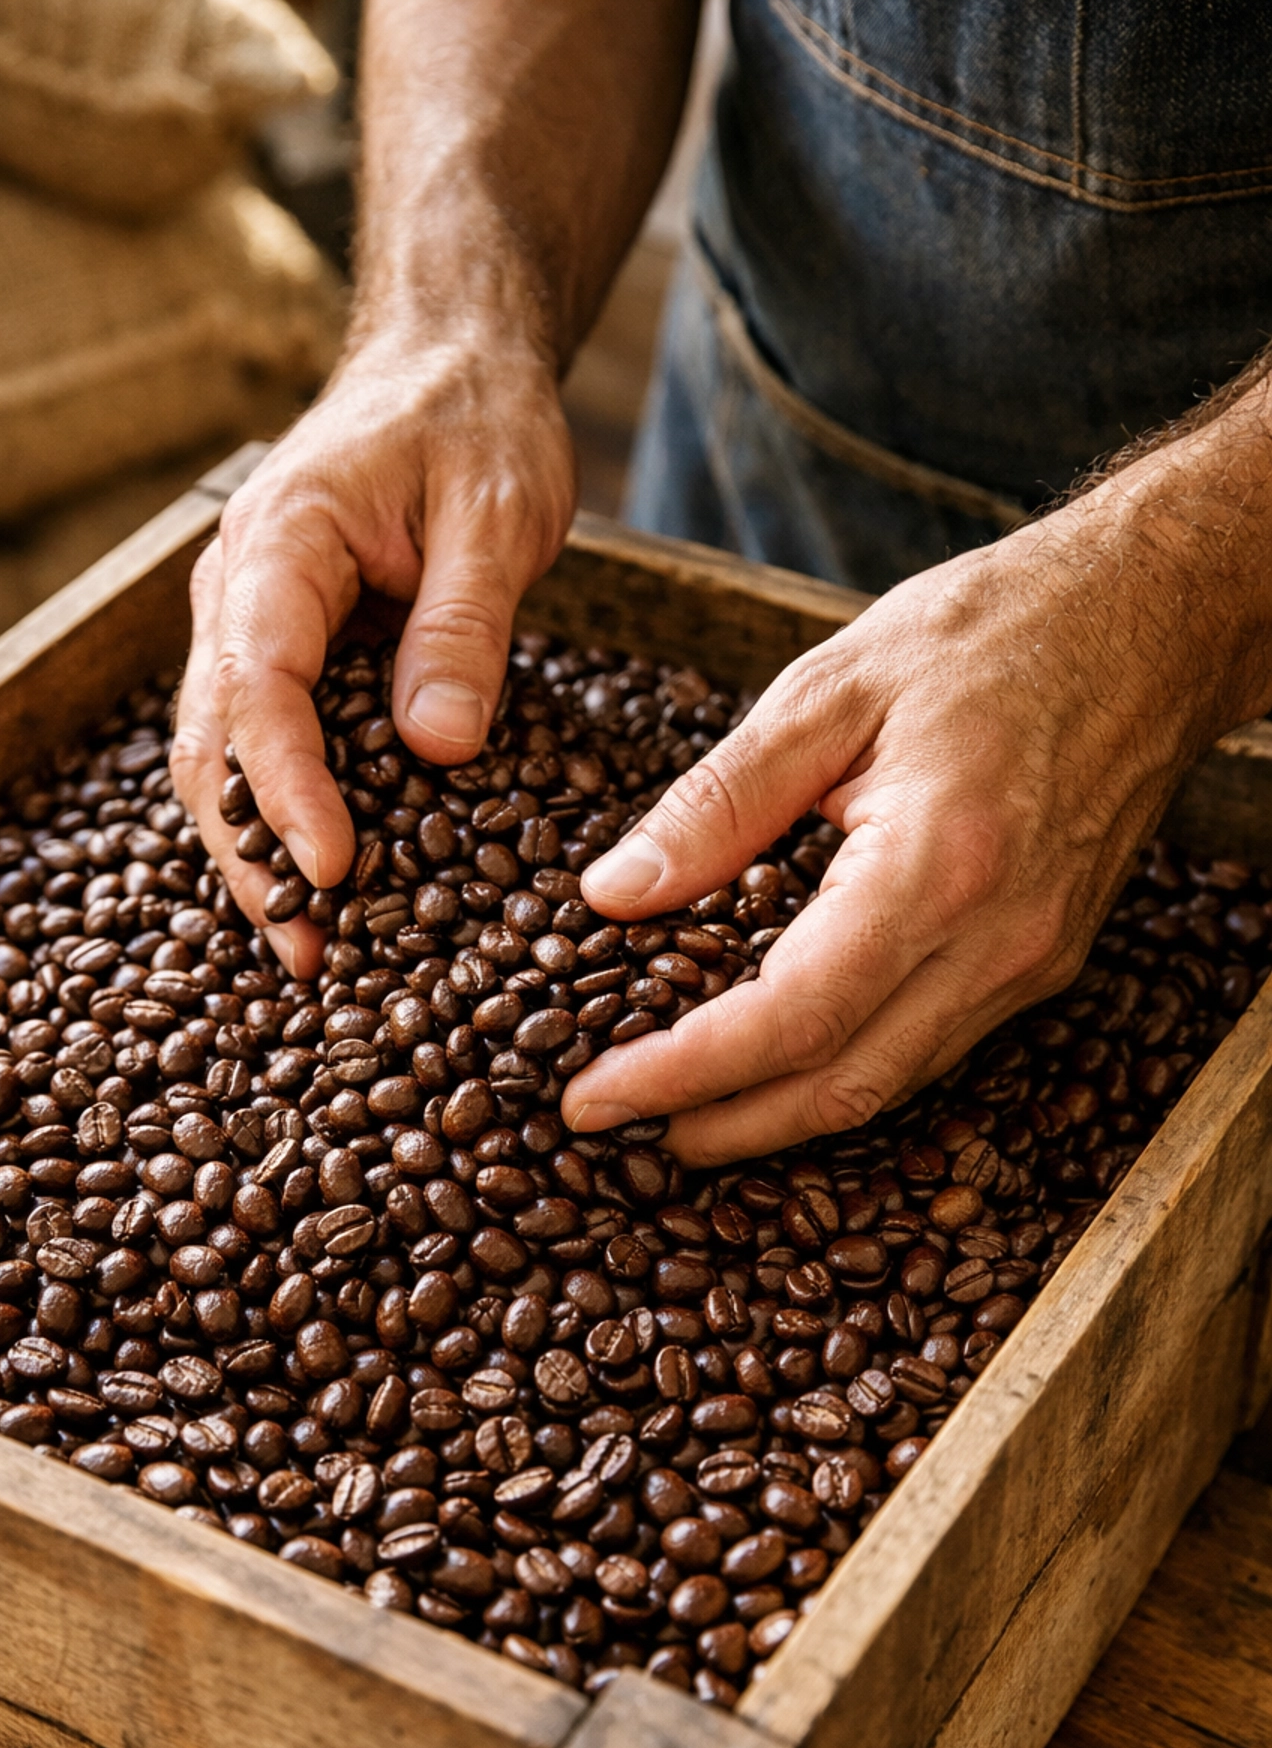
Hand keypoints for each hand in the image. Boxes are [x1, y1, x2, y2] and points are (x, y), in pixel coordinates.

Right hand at [171, 325, 575, 974]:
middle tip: (307, 952)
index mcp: (277, 544)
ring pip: (223, 759)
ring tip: (311, 949)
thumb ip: (462, 627)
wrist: (451, 362)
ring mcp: (248, 626)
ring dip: (257, 855)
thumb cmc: (477, 420)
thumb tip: (435, 748)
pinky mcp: (285, 655)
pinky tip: (324, 890)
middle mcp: (236, 592)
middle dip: (251, 855)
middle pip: (213, 744)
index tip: (333, 869)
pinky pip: (265, 749)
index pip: (259, 683)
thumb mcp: (498, 512)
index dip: (288, 787)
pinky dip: (284, 819)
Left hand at [560, 479, 1260, 1164]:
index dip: (682, 1073)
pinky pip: (933, 1049)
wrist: (1153, 619)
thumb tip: (614, 893)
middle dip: (723, 1127)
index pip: (789, 1019)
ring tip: (683, 1112)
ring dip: (781, 1116)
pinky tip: (782, 1064)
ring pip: (892, 1085)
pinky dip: (846, 1072)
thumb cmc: (994, 632)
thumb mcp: (829, 688)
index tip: (594, 1096)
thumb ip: (718, 800)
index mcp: (936, 868)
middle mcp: (997, 940)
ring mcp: (1033, 962)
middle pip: (842, 1086)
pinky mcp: (1045, 961)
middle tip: (621, 1128)